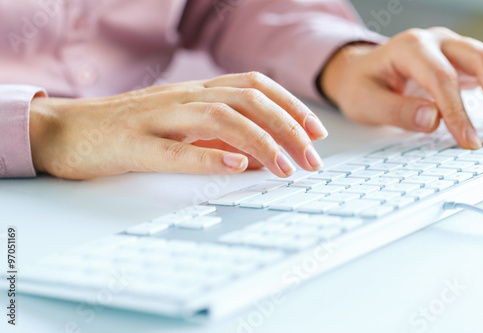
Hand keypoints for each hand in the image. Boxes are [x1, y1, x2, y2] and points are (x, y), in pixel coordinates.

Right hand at [29, 72, 327, 179]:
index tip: (315, 132)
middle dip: (288, 128)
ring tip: (285, 168)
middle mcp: (182, 97)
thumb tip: (257, 156)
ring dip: (260, 142)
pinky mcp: (132, 143)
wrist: (65, 130)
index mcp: (194, 91)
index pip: (254, 86)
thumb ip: (215, 138)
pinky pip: (175, 149)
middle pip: (246, 99)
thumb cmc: (125, 130)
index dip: (290, 106)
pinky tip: (236, 166)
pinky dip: (209, 156)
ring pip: (219, 117)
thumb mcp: (179, 130)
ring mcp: (157, 117)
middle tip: (312, 159)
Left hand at [320, 27, 482, 148]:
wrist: (358, 72)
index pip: (441, 77)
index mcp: (409, 48)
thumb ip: (397, 111)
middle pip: (478, 59)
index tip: (466, 139)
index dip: (457, 111)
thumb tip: (433, 119)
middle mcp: (434, 41)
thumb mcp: (364, 102)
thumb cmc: (360, 85)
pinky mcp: (458, 60)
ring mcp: (449, 48)